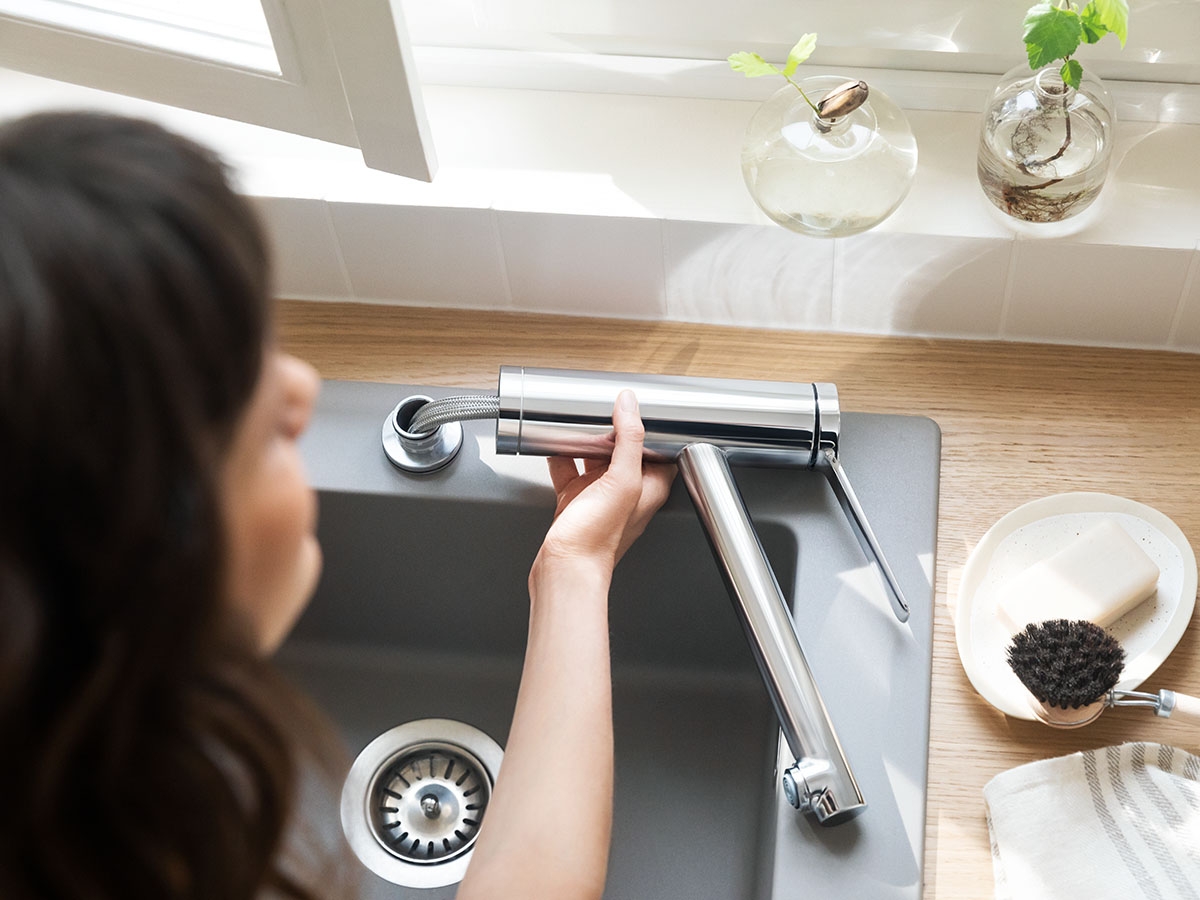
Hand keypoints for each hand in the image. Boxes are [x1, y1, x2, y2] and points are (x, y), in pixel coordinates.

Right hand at [535, 390, 675, 573]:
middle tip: (600, 408)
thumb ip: (629, 440)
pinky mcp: (575, 500)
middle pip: (623, 449)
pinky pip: (569, 470)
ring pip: (594, 458)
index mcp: (648, 486)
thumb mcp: (622, 481)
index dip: (649, 427)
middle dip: (611, 429)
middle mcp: (627, 490)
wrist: (564, 570)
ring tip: (575, 421)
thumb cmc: (598, 539)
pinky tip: (551, 444)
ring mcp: (599, 495)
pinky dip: (561, 456)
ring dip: (585, 441)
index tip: (636, 406)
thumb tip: (629, 405)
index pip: (657, 447)